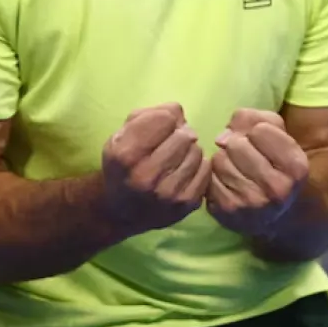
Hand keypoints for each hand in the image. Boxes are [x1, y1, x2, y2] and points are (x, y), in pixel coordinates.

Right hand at [100, 104, 211, 233]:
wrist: (121, 212)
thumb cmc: (122, 166)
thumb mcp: (121, 136)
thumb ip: (148, 115)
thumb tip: (179, 113)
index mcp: (125, 155)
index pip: (164, 119)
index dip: (163, 118)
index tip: (158, 128)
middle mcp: (145, 176)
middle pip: (184, 135)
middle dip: (178, 134)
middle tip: (170, 143)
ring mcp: (168, 193)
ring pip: (197, 151)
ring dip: (189, 150)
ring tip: (176, 158)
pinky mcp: (186, 204)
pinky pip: (206, 170)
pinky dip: (198, 166)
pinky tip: (184, 170)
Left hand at [206, 109, 308, 237]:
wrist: (271, 214)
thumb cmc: (274, 165)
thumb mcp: (277, 136)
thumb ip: (254, 119)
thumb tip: (221, 138)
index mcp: (296, 167)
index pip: (260, 129)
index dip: (257, 131)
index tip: (263, 144)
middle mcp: (277, 189)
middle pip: (236, 144)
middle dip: (237, 145)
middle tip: (247, 158)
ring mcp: (251, 203)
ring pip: (219, 160)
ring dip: (224, 160)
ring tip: (237, 170)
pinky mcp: (227, 211)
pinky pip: (208, 177)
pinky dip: (214, 176)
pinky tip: (227, 183)